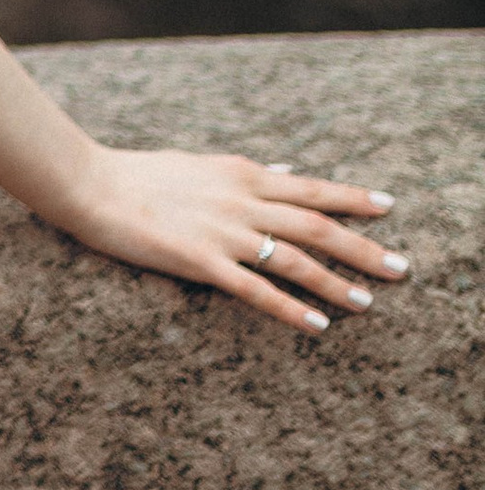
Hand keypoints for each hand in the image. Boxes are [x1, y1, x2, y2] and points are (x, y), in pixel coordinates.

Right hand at [56, 147, 406, 333]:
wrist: (90, 184)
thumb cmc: (140, 173)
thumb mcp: (200, 163)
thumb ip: (246, 172)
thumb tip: (285, 171)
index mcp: (241, 174)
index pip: (310, 188)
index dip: (352, 198)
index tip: (388, 206)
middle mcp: (241, 202)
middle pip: (316, 227)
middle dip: (363, 247)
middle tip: (400, 266)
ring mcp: (224, 233)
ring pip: (295, 261)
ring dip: (336, 283)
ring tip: (368, 302)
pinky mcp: (201, 262)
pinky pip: (256, 290)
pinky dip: (290, 309)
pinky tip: (316, 326)